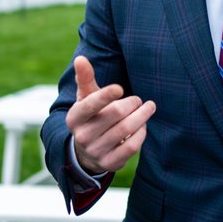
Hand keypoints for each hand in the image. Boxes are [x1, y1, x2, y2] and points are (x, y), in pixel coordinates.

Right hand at [67, 56, 155, 175]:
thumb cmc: (91, 115)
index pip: (90, 103)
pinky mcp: (110, 163)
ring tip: (148, 107)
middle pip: (115, 113)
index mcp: (74, 117)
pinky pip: (132, 147)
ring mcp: (95, 151)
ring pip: (126, 129)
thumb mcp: (86, 97)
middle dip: (132, 103)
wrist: (87, 150)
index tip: (120, 88)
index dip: (106, 95)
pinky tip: (143, 125)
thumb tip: (80, 58)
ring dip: (142, 116)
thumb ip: (85, 78)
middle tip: (139, 99)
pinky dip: (141, 134)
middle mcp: (82, 136)